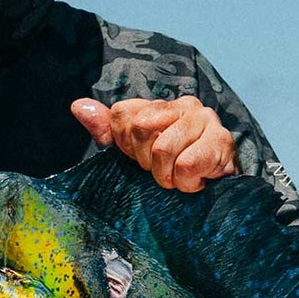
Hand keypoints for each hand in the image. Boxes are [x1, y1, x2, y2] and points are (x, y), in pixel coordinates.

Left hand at [71, 94, 235, 192]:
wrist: (222, 193)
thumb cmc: (176, 172)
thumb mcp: (136, 153)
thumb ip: (107, 130)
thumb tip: (77, 106)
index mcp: (159, 105)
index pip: (122, 114)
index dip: (126, 146)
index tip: (143, 161)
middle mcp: (183, 104)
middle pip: (141, 127)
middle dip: (147, 162)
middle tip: (163, 172)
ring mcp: (205, 119)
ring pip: (164, 149)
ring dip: (168, 177)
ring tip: (180, 179)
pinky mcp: (222, 141)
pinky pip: (186, 165)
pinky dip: (187, 183)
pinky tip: (197, 182)